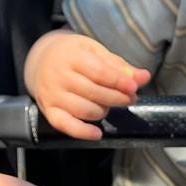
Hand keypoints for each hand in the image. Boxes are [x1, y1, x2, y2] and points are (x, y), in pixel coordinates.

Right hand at [23, 31, 150, 140]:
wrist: (40, 61)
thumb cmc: (73, 55)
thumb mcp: (94, 51)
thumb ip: (119, 66)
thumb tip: (144, 77)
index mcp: (71, 56)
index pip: (99, 72)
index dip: (119, 82)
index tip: (134, 87)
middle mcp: (59, 76)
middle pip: (94, 92)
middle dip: (117, 98)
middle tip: (130, 98)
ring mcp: (52, 95)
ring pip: (85, 110)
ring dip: (104, 111)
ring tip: (109, 104)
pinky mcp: (48, 111)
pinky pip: (66, 126)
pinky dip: (82, 132)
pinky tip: (97, 133)